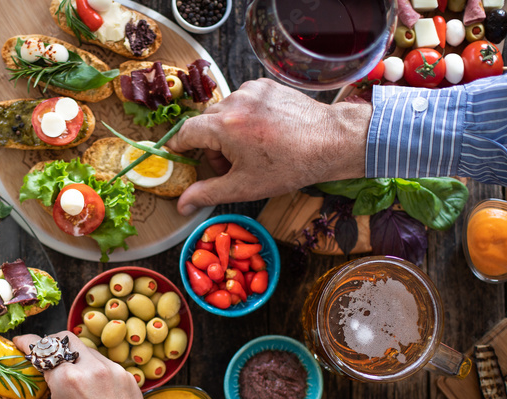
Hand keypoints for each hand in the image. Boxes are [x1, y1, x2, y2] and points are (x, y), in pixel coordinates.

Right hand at [0, 332, 154, 398]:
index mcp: (67, 380)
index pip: (40, 346)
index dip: (24, 342)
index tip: (17, 345)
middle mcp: (92, 368)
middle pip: (63, 338)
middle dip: (48, 344)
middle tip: (38, 361)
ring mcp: (113, 370)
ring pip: (84, 348)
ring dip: (70, 356)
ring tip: (62, 378)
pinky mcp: (127, 377)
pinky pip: (103, 362)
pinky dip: (89, 368)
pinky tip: (85, 389)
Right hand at [166, 79, 371, 211]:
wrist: (330, 142)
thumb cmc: (289, 165)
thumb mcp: (243, 186)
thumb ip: (207, 193)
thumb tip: (181, 204)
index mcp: (224, 125)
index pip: (185, 132)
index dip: (178, 146)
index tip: (176, 156)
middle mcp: (235, 101)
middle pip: (206, 123)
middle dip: (212, 146)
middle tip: (233, 166)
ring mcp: (252, 90)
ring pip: (224, 112)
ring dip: (229, 131)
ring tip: (253, 150)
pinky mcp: (266, 85)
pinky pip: (243, 101)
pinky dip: (245, 117)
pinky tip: (264, 133)